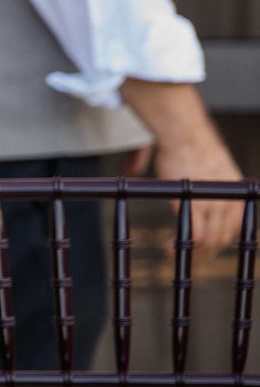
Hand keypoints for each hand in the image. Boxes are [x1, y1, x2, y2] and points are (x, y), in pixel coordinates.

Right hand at [150, 139, 244, 253]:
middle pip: (222, 238)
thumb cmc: (189, 146)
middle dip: (203, 251)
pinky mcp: (198, 206)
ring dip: (192, 251)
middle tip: (183, 252)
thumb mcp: (207, 168)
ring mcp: (216, 205)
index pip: (234, 227)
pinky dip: (182, 246)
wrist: (186, 134)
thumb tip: (150, 175)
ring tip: (171, 249)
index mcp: (236, 194)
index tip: (202, 246)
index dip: (217, 240)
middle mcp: (231, 202)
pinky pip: (195, 237)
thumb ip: (204, 184)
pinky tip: (168, 246)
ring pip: (210, 241)